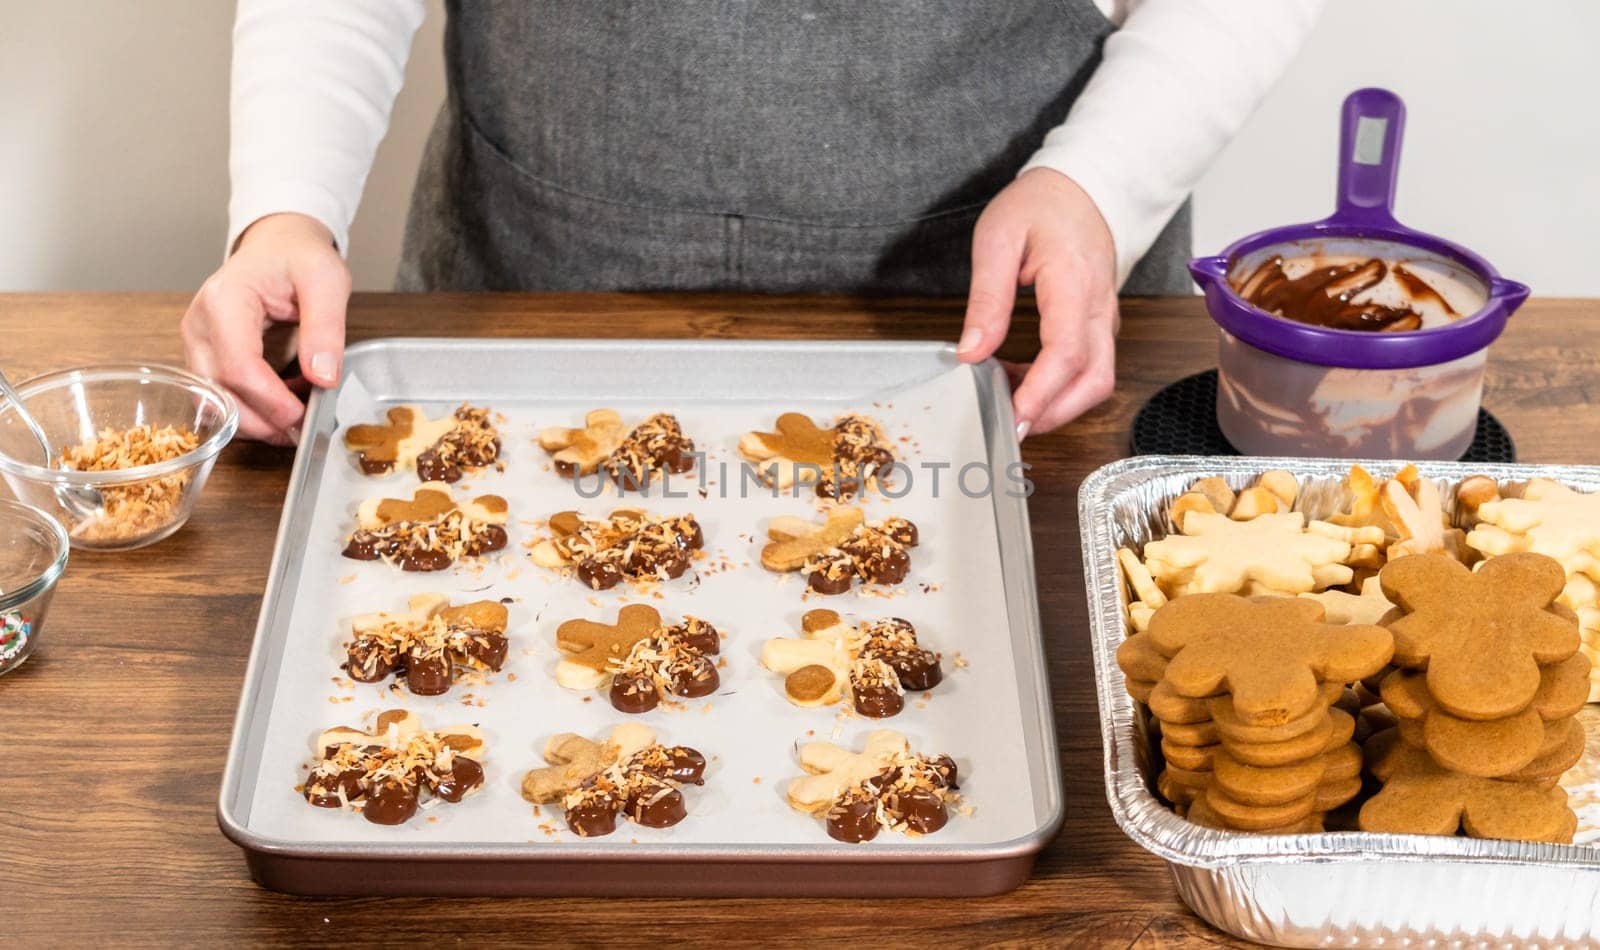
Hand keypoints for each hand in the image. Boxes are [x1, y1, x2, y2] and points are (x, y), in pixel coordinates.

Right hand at [181, 212, 350, 444]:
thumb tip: (323, 377)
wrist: (278, 246)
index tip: (305, 416)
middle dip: (264, 422)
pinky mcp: (204, 358)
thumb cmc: (298, 257)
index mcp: (225, 300)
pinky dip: (253, 410)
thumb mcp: (326, 281)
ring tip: (299, 416)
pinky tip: (285, 402)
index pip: (239, 367)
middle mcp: (199, 325)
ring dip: (258, 421)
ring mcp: (197, 344)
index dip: (272, 402)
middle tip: (305, 431)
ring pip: (216, 404)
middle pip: (220, 394)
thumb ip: (326, 327)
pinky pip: (222, 397)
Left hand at [956, 167, 1118, 438]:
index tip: (1012, 416)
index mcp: (1074, 283)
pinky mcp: (1099, 324)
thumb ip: (987, 300)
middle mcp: (1098, 307)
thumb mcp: (997, 241)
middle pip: (1094, 380)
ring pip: (1097, 380)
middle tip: (1008, 425)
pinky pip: (1089, 367)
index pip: (1067, 353)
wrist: (1081, 186)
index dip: (1040, 393)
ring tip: (1009, 400)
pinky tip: (1021, 379)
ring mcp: (1104, 318)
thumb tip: (970, 352)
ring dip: (1057, 403)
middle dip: (1054, 413)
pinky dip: (1059, 386)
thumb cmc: (1040, 205)